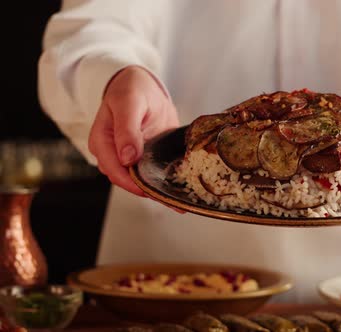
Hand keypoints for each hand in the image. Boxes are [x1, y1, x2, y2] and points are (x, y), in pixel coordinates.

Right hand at [89, 66, 178, 195]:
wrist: (142, 85)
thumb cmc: (131, 89)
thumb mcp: (129, 102)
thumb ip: (127, 129)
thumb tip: (127, 158)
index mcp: (101, 142)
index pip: (114, 169)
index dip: (131, 182)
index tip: (150, 189)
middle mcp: (112, 154)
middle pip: (127, 180)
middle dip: (148, 191)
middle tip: (172, 199)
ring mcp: (128, 159)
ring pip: (139, 182)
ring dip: (157, 191)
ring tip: (180, 200)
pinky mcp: (144, 159)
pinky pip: (152, 175)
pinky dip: (164, 184)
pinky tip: (179, 195)